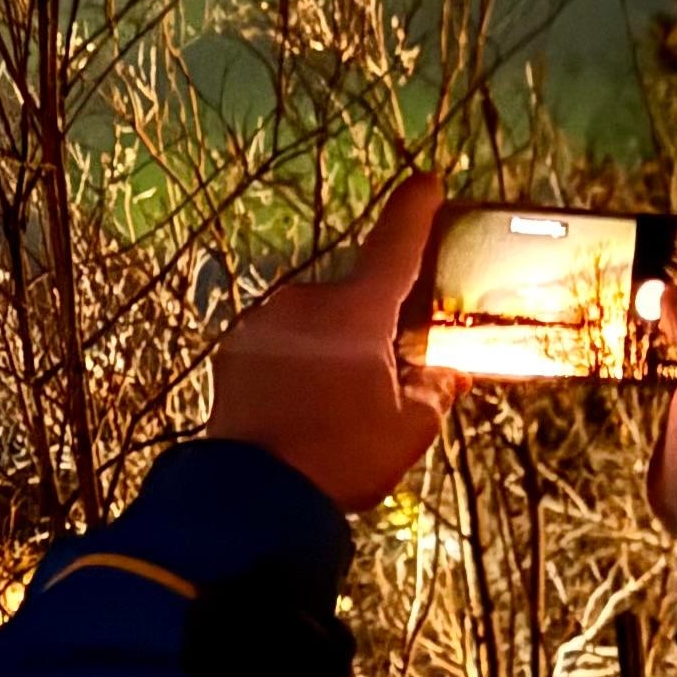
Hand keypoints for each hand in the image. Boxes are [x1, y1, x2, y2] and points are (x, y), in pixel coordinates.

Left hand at [204, 175, 457, 513]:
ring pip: (313, 322)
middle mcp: (303, 303)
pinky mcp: (232, 349)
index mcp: (355, 311)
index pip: (394, 246)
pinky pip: (278, 342)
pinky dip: (295, 361)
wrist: (251, 494)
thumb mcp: (410, 428)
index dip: (414, 212)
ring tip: (337, 404)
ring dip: (330, 346)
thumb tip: (445, 373)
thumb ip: (435, 389)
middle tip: (385, 376)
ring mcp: (260, 323)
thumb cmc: (341, 457)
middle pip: (354, 300)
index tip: (428, 182)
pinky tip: (302, 405)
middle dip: (372, 328)